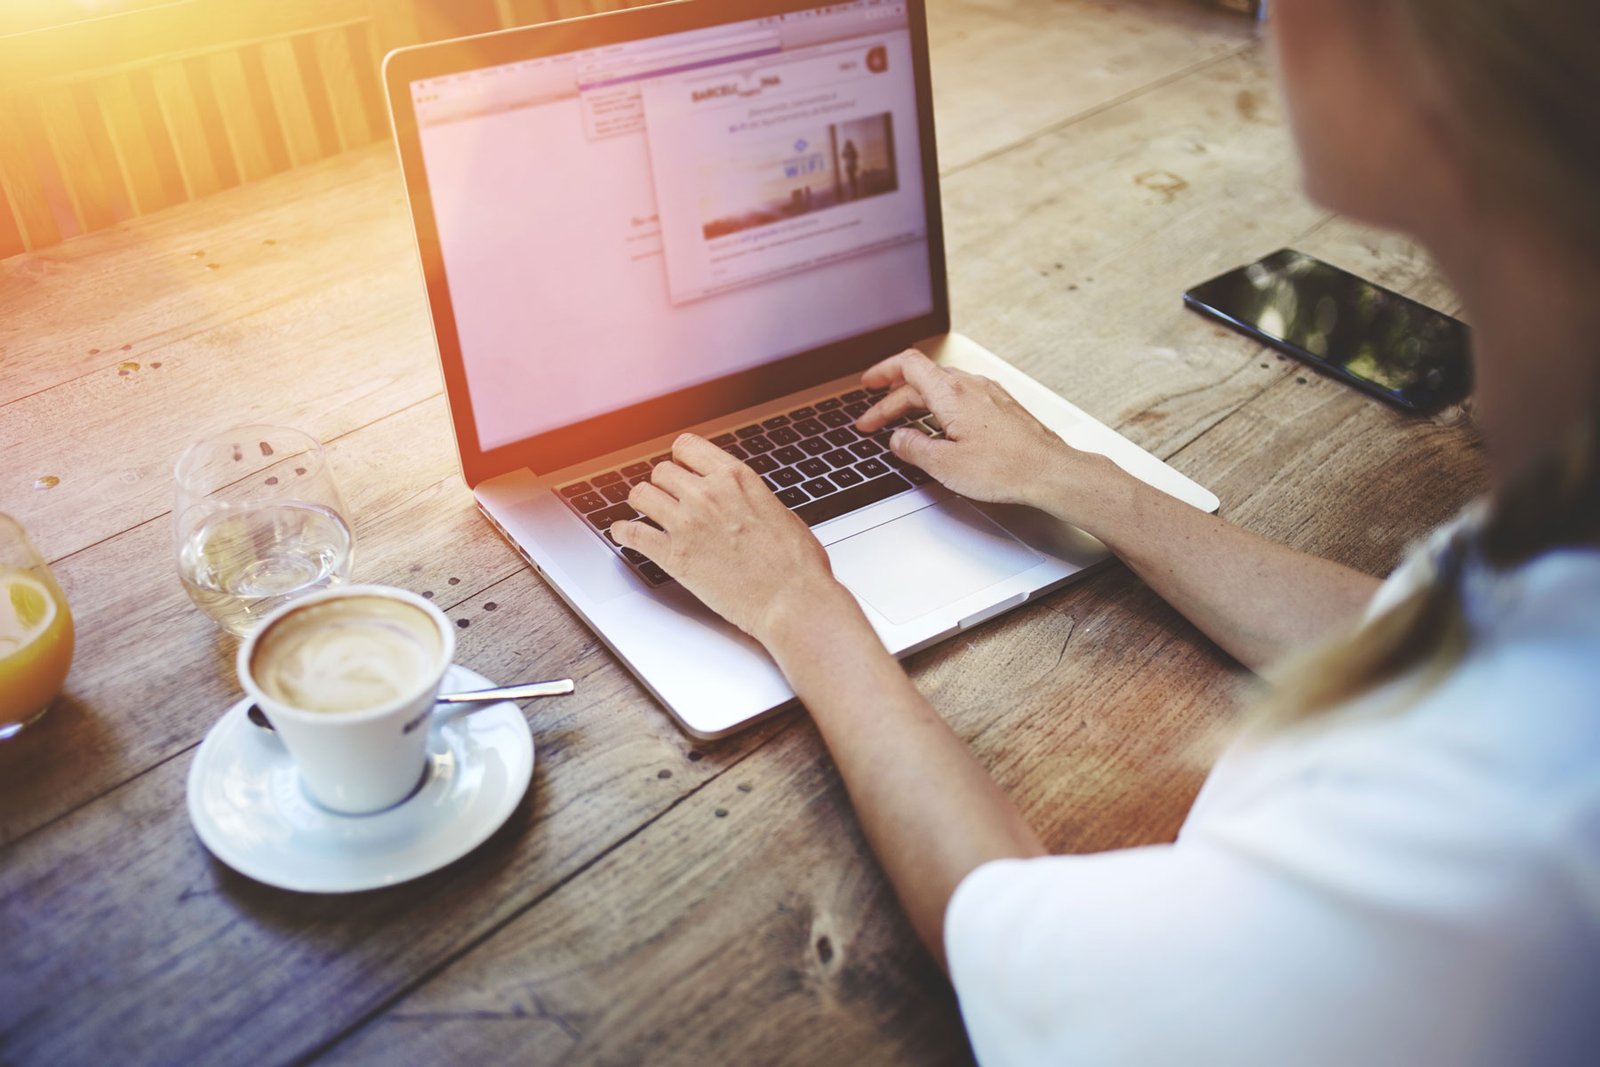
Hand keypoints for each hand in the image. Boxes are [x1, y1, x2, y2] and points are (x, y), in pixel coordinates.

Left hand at [610, 433, 852, 644]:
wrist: (793, 600)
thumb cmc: (797, 563)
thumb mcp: (778, 511)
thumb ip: (749, 498)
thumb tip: (740, 500)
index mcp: (735, 478)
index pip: (687, 447)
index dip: (681, 459)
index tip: (680, 469)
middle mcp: (707, 494)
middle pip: (661, 471)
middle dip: (663, 484)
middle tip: (666, 498)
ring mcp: (687, 524)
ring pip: (641, 494)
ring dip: (642, 503)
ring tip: (644, 512)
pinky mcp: (674, 557)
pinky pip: (631, 534)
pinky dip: (622, 533)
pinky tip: (623, 534)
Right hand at [857, 348, 1098, 510]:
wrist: (1050, 471)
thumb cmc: (1006, 468)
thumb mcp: (945, 465)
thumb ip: (914, 448)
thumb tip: (898, 440)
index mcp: (950, 394)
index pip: (907, 365)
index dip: (881, 372)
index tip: (866, 385)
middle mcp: (970, 386)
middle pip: (921, 379)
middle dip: (892, 399)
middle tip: (874, 421)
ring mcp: (988, 393)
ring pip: (942, 387)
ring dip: (916, 400)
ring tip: (902, 419)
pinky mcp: (1000, 405)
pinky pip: (961, 396)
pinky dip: (939, 405)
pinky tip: (940, 424)